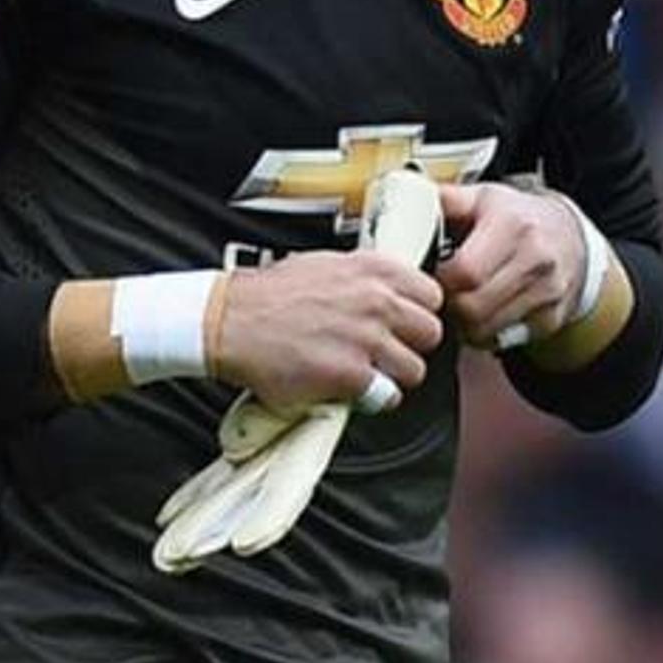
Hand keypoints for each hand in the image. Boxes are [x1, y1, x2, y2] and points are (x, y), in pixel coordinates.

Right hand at [213, 250, 444, 412]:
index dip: (419, 312)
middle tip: (387, 352)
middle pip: (430, 333)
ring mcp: (366, 338)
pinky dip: (374, 398)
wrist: (231, 321)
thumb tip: (389, 290)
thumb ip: (364, 277)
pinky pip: (388, 396)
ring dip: (394, 376)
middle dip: (411, 346)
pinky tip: (353, 390)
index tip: (405, 322)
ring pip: (415, 369)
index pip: (431, 294)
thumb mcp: (325, 263)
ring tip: (368, 373)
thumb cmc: (271, 294)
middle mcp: (376, 300)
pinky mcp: (351, 375)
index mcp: (373, 269)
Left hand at [434, 182, 583, 348]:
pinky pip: (503, 341)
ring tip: (460, 301)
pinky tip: (482, 312)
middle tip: (441, 293)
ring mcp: (547, 294)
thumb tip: (411, 202)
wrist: (570, 238)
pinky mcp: (550, 319)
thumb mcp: (484, 198)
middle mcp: (535, 261)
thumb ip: (447, 200)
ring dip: (463, 323)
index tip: (430, 275)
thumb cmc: (519, 218)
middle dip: (448, 305)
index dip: (440, 280)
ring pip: (485, 331)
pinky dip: (484, 333)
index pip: (465, 272)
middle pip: (473, 308)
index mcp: (513, 226)